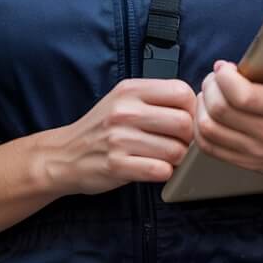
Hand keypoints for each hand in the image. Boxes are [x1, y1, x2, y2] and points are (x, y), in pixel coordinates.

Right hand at [42, 79, 195, 195]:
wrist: (65, 155)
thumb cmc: (103, 127)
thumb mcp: (123, 99)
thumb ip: (155, 98)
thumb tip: (196, 106)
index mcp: (130, 90)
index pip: (181, 91)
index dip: (192, 108)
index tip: (187, 119)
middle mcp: (125, 111)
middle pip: (183, 122)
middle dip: (189, 137)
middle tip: (181, 143)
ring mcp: (119, 139)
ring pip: (175, 150)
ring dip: (178, 158)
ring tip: (168, 158)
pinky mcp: (117, 166)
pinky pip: (160, 171)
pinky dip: (164, 173)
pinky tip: (156, 169)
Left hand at [193, 27, 262, 194]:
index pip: (242, 97)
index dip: (225, 77)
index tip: (226, 66)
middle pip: (219, 110)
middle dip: (210, 85)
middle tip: (217, 76)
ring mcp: (253, 150)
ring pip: (208, 128)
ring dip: (202, 105)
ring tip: (212, 92)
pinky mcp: (243, 160)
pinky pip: (208, 146)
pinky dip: (200, 128)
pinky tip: (209, 112)